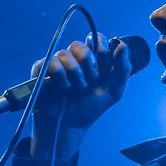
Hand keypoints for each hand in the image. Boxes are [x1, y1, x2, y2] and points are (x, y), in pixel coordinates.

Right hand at [30, 32, 131, 157]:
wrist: (68, 126)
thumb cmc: (90, 110)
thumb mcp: (114, 92)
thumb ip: (123, 69)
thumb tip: (122, 44)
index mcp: (92, 63)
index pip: (95, 39)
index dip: (99, 44)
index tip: (102, 57)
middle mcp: (75, 61)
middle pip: (78, 44)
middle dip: (86, 60)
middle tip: (90, 78)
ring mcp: (58, 65)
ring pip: (64, 53)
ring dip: (74, 71)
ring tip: (77, 88)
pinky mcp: (42, 70)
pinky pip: (50, 61)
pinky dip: (59, 74)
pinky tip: (64, 86)